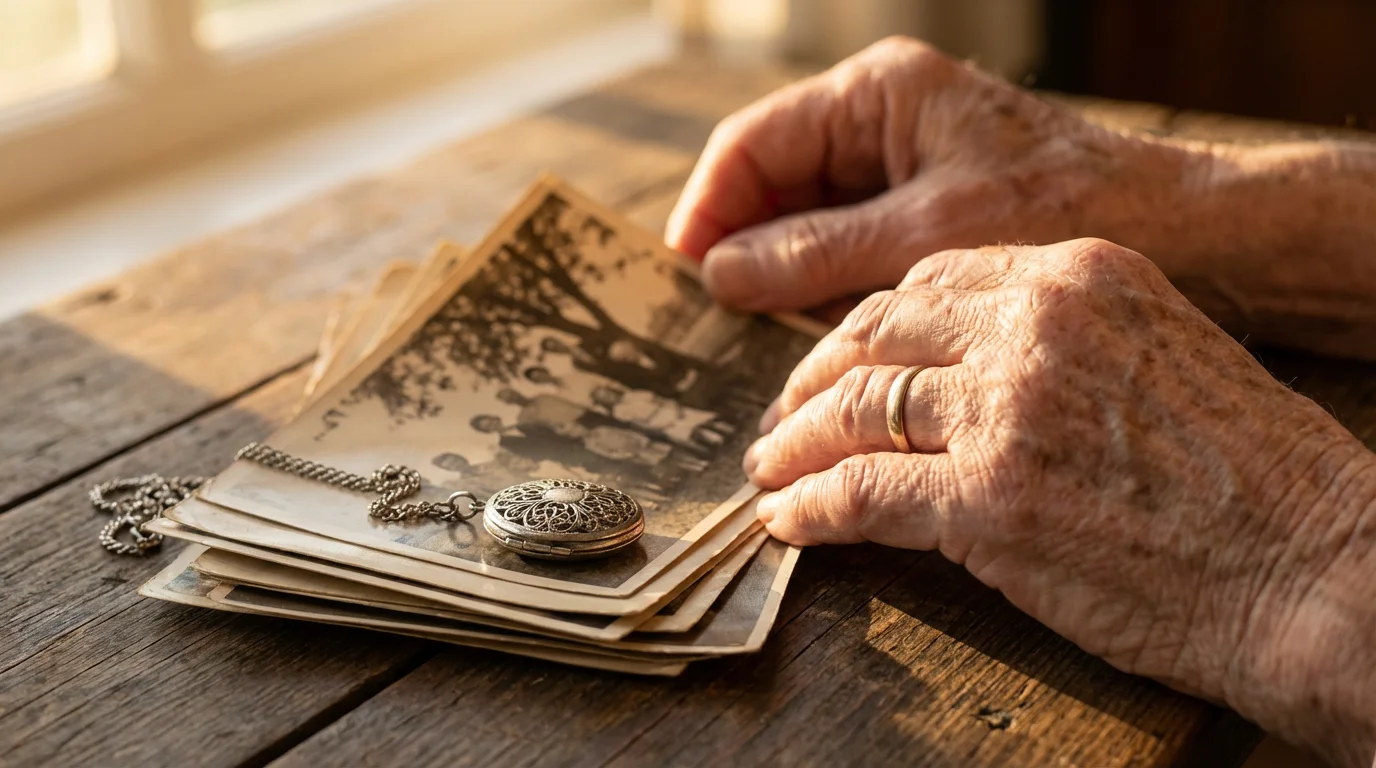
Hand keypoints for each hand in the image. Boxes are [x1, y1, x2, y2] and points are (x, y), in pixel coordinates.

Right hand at [666, 37, 1202, 313]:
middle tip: (714, 320)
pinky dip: (825, 286)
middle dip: (741, 245)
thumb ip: (815, 254)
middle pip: (772, 182)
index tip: (682, 273)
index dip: (709, 207)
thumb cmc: (1066, 210)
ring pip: (806, 219)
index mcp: (878, 94)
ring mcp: (902, 166)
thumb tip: (719, 275)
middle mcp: (882, 121)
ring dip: (780, 273)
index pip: (754, 142)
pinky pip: (848, 245)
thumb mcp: (925, 236)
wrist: (1186, 233)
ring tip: (759, 337)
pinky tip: (816, 334)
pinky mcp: (924, 210)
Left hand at [743, 238, 1375, 766]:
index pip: (929, 284)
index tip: (836, 362)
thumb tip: (957, 375)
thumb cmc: (1253, 476)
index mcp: (1077, 275)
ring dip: (799, 445)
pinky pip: (862, 493)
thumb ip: (1057, 343)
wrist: (1319, 565)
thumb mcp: (1159, 354)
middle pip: (877, 336)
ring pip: (857, 411)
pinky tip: (790, 521)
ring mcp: (1007, 408)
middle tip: (785, 416)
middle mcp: (1035, 323)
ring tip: (772, 471)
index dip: (864, 330)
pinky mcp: (989, 499)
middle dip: (815, 380)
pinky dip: (812, 508)